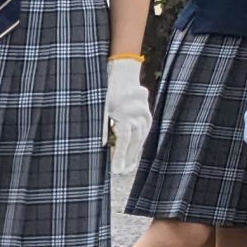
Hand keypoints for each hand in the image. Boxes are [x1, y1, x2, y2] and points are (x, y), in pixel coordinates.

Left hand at [104, 57, 151, 176]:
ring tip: (128, 168)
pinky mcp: (147, 114)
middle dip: (128, 158)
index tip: (115, 170)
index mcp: (125, 112)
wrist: (123, 74)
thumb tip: (101, 147)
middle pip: (134, 140)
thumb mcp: (99, 106)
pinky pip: (145, 131)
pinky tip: (135, 154)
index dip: (120, 155)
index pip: (124, 138)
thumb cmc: (106, 90)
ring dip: (135, 153)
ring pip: (141, 137)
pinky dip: (140, 143)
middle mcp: (138, 113)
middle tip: (121, 172)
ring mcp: (145, 113)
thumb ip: (100, 126)